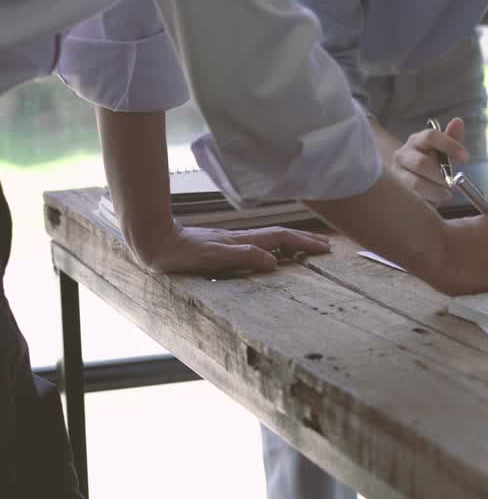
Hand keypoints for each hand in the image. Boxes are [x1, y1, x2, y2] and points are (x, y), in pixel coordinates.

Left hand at [128, 221, 330, 273]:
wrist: (151, 240)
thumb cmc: (177, 253)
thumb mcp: (210, 258)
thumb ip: (242, 256)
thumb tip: (273, 261)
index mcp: (240, 242)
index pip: (280, 239)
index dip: (303, 243)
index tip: (325, 248)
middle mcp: (239, 240)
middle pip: (279, 237)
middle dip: (304, 241)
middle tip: (325, 247)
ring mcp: (230, 242)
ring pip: (268, 240)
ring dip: (291, 244)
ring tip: (306, 250)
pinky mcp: (221, 247)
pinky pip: (255, 245)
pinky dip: (272, 248)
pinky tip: (271, 254)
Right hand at [390, 118, 469, 205]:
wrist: (405, 175)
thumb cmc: (429, 162)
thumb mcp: (442, 150)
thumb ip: (451, 139)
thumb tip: (458, 121)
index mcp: (417, 140)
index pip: (431, 136)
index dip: (450, 146)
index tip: (466, 158)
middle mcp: (403, 154)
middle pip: (422, 163)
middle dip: (440, 175)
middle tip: (453, 183)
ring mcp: (397, 173)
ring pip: (415, 183)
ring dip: (435, 191)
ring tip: (446, 195)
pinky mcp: (396, 191)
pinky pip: (412, 197)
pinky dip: (426, 200)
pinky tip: (434, 202)